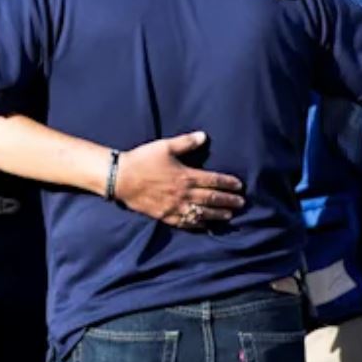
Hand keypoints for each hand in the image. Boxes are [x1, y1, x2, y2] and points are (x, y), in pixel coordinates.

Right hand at [114, 131, 244, 229]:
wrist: (120, 178)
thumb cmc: (142, 160)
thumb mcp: (164, 147)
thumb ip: (186, 142)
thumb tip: (204, 136)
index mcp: (186, 176)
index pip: (214, 181)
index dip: (228, 183)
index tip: (239, 186)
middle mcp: (184, 194)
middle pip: (212, 199)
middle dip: (228, 201)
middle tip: (241, 203)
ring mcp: (175, 207)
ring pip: (202, 213)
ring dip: (218, 214)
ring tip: (230, 216)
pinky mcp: (165, 215)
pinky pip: (186, 222)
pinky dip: (199, 224)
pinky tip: (205, 224)